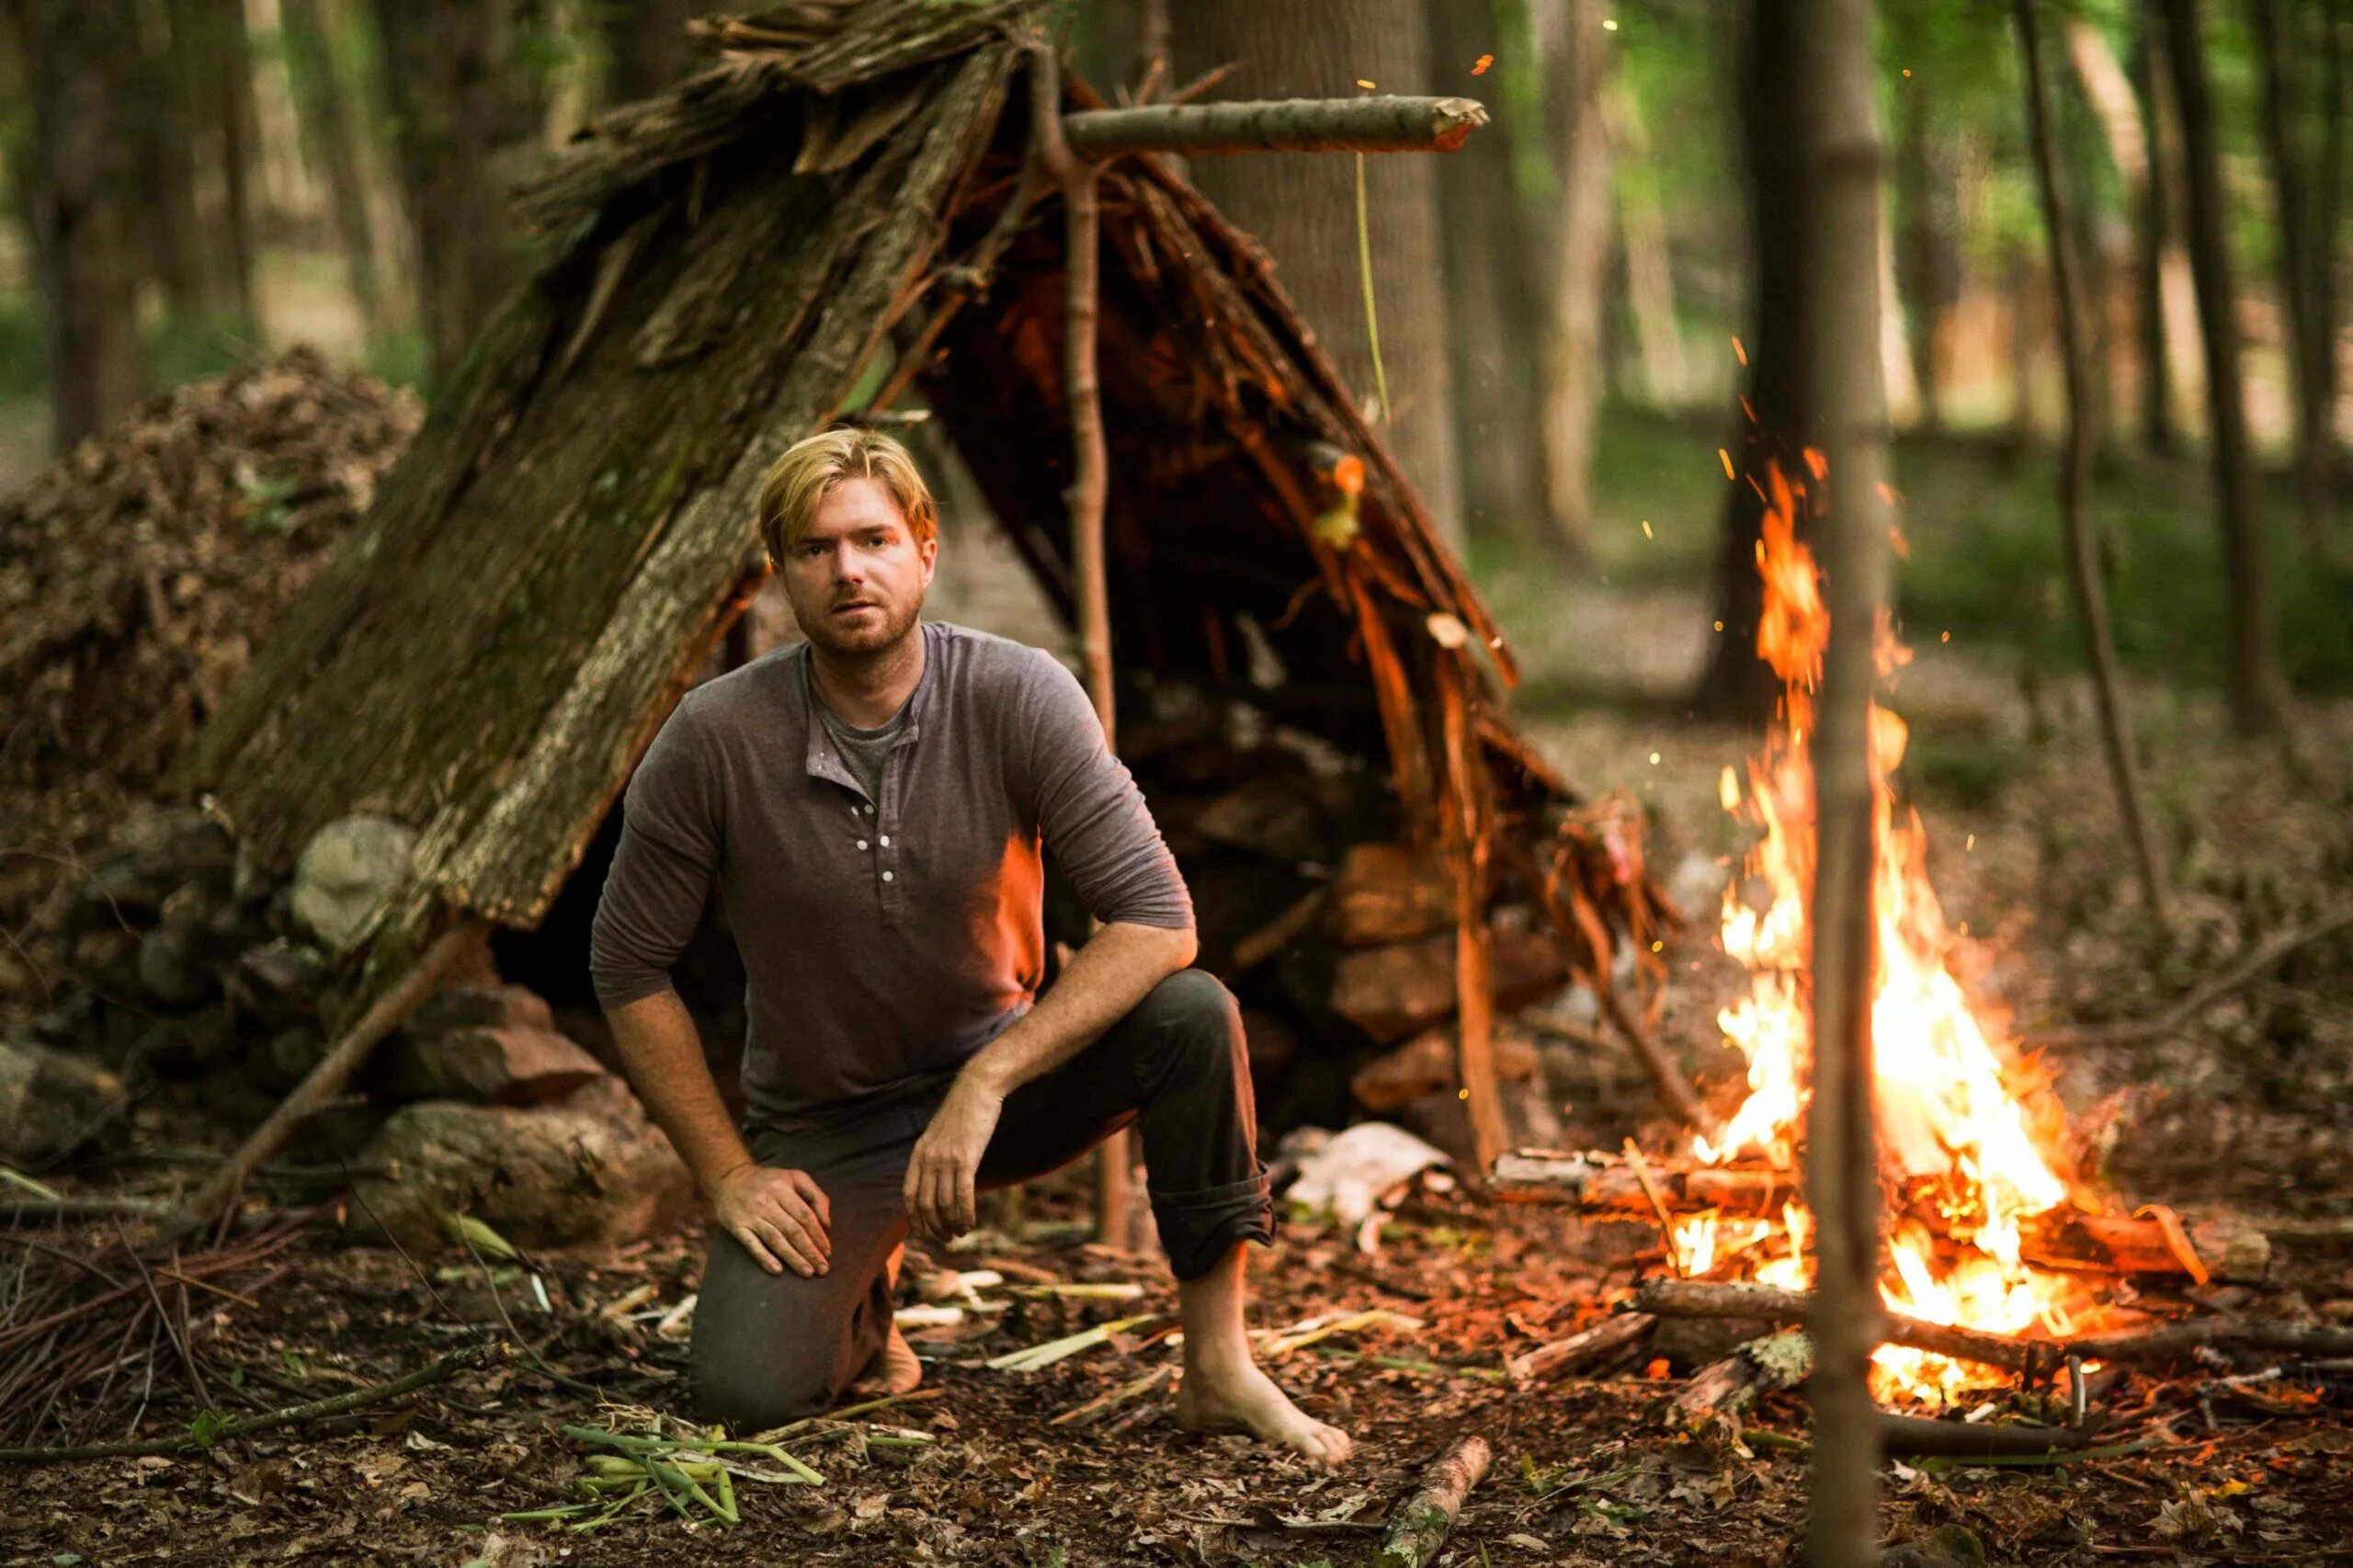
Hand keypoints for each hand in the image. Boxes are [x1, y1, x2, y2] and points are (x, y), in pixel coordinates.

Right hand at [710, 1163, 831, 1276]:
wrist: (729, 1178)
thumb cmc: (769, 1181)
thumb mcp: (795, 1177)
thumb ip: (816, 1196)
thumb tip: (827, 1224)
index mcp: (783, 1188)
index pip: (805, 1216)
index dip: (818, 1236)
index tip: (827, 1253)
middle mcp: (767, 1202)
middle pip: (792, 1230)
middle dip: (810, 1251)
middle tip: (822, 1269)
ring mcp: (751, 1215)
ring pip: (775, 1240)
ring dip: (793, 1258)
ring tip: (807, 1272)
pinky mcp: (736, 1227)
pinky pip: (752, 1245)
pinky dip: (764, 1258)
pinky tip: (777, 1270)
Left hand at [903, 1073, 1003, 1240]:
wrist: (977, 1089)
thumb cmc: (962, 1111)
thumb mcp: (939, 1134)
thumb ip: (934, 1155)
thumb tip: (936, 1176)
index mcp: (919, 1153)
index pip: (909, 1194)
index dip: (914, 1218)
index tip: (922, 1232)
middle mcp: (928, 1159)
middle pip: (925, 1204)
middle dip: (934, 1226)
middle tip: (945, 1238)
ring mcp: (946, 1160)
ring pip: (944, 1204)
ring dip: (951, 1224)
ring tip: (960, 1233)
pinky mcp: (966, 1159)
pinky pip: (963, 1196)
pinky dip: (965, 1214)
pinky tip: (970, 1223)